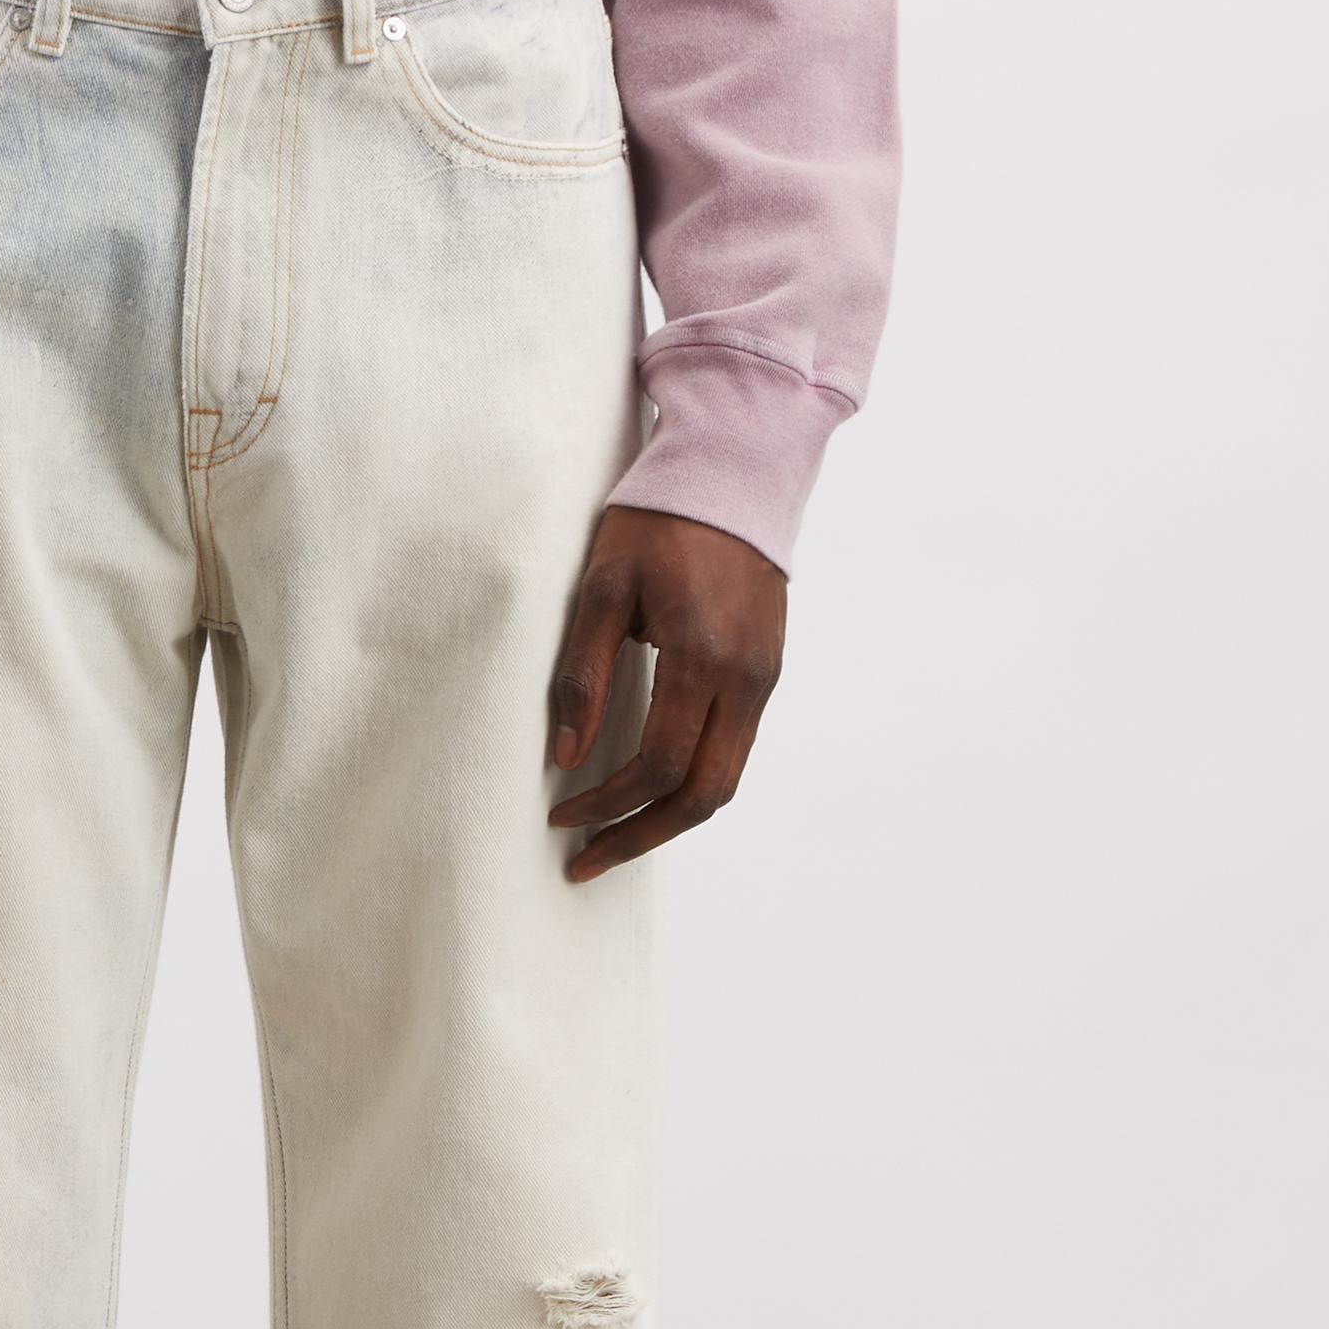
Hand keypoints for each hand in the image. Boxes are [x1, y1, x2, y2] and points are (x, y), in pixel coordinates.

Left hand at [548, 509, 785, 882]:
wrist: (734, 469)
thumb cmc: (657, 521)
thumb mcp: (601, 587)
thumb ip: (582, 674)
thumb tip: (567, 757)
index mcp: (703, 657)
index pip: (657, 765)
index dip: (606, 803)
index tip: (561, 815)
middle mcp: (745, 678)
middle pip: (701, 796)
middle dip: (639, 835)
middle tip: (586, 859)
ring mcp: (764, 677)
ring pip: (724, 782)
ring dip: (667, 819)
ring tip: (614, 836)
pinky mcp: (767, 671)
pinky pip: (733, 750)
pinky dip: (691, 783)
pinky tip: (650, 789)